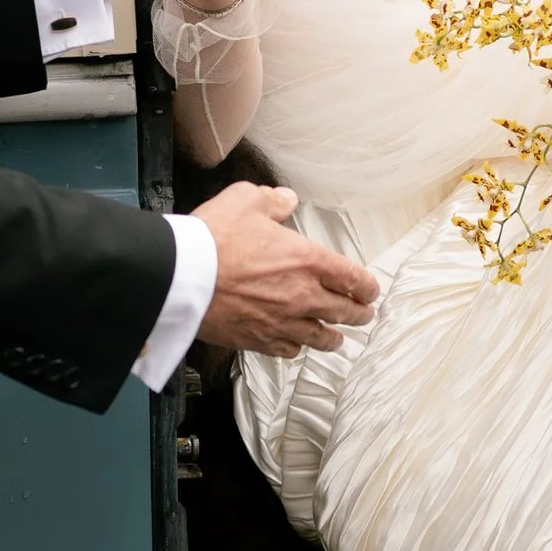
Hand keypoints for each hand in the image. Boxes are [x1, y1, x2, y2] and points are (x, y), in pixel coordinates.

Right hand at [196, 181, 378, 357]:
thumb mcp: (245, 200)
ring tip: (338, 338)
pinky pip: (289, 351)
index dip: (368, 286)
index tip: (370, 290)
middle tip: (363, 314)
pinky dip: (297, 348)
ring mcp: (282, 322)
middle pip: (345, 312)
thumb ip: (272, 200)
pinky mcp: (259, 341)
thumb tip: (286, 200)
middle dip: (359, 314)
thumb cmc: (213, 238)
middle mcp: (303, 296)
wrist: (181, 277)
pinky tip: (296, 344)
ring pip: (321, 338)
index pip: (354, 278)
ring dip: (333, 338)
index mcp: (308, 260)